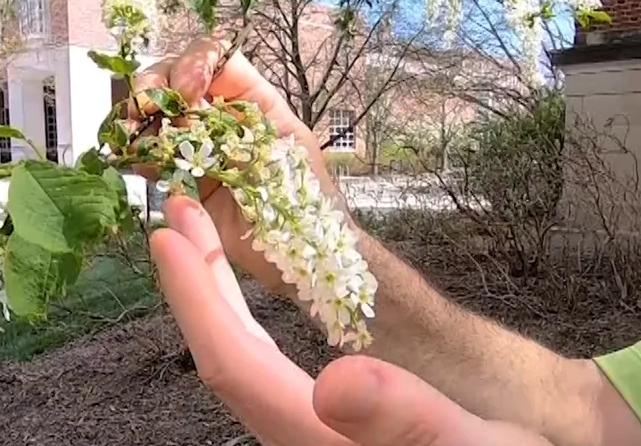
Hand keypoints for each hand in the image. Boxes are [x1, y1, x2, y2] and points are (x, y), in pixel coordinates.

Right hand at [131, 38, 341, 293]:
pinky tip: (137, 160)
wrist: (299, 253)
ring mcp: (196, 147)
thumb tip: (189, 108)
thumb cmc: (306, 195)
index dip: (193, 64)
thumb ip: (241, 118)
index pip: (214, 58)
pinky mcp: (180, 179)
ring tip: (135, 134)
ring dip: (138, 117)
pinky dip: (136, 153)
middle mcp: (218, 116)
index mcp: (250, 99)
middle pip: (174, 78)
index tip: (188, 91)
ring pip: (155, 114)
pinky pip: (149, 157)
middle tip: (147, 109)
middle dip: (154, 87)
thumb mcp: (284, 143)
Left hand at [150, 195, 553, 445]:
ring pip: (240, 362)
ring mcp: (306, 431)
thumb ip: (406, 421)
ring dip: (214, 296)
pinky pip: (262, 367)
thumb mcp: (471, 444)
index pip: (237, 366)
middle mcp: (300, 436)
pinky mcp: (320, 426)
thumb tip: (336, 383)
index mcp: (322, 440)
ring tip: (199, 239)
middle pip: (227, 359)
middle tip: (177, 216)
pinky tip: (241, 298)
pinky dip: (242, 319)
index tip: (169, 237)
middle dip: (196, 285)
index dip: (196, 300)